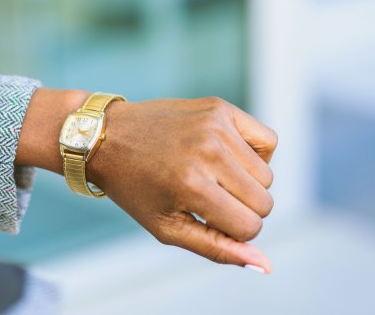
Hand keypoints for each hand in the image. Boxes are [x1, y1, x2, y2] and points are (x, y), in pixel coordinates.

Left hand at [18, 91, 277, 270]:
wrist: (106, 136)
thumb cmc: (135, 188)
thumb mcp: (168, 227)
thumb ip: (218, 249)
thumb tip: (267, 267)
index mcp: (192, 187)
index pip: (250, 228)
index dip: (232, 232)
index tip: (205, 218)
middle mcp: (207, 152)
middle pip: (264, 202)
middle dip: (241, 209)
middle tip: (206, 197)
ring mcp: (215, 126)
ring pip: (267, 175)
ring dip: (246, 183)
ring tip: (211, 175)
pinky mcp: (219, 107)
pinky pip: (268, 140)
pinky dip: (256, 153)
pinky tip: (227, 155)